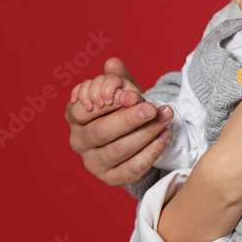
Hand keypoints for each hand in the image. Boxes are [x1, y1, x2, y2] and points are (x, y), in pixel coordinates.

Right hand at [66, 58, 173, 186]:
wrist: (134, 141)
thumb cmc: (124, 111)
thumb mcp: (122, 93)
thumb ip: (117, 79)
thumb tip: (113, 63)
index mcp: (76, 118)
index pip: (83, 110)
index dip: (108, 103)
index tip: (130, 95)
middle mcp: (79, 142)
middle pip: (102, 131)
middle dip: (130, 118)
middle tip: (152, 108)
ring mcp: (94, 163)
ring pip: (118, 149)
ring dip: (146, 133)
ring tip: (165, 118)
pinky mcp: (112, 178)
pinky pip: (133, 167)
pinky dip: (152, 151)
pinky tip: (165, 135)